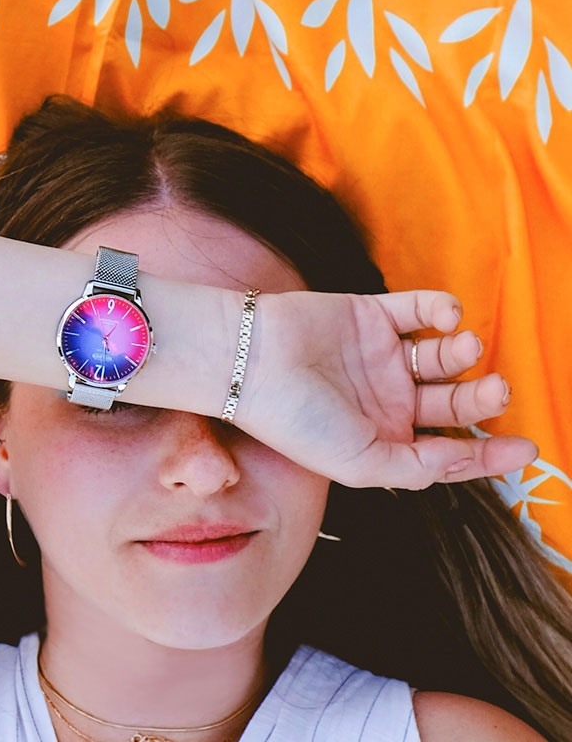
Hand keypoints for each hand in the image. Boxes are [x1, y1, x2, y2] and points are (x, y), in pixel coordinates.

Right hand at [233, 290, 536, 489]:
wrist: (251, 362)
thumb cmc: (297, 420)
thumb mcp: (360, 463)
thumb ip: (417, 466)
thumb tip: (464, 458)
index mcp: (385, 438)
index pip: (449, 447)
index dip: (489, 451)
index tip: (525, 447)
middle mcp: (388, 398)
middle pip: (453, 400)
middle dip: (481, 398)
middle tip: (496, 390)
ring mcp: (381, 355)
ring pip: (442, 354)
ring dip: (463, 353)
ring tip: (462, 348)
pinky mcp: (371, 314)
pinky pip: (418, 309)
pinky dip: (441, 310)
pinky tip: (444, 318)